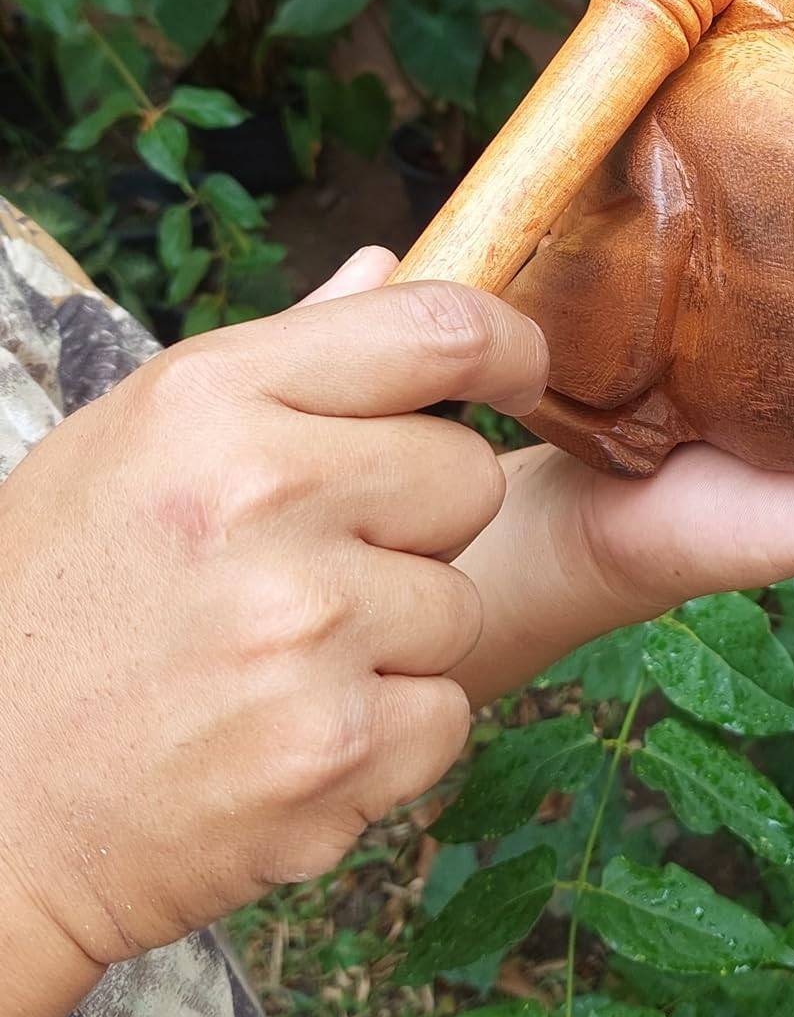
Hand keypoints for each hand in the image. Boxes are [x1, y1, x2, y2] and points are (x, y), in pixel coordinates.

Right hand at [0, 252, 544, 1016]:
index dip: (510, 349)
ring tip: (275, 663)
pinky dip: (388, 735)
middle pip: (472, 475)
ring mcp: (304, 629)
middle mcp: (262, 497)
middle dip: (420, 522)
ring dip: (398, 637)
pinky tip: (285, 738)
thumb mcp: (127, 445)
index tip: (520, 374)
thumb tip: (383, 267)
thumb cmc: (50, 611)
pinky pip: (446, 713)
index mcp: (209, 401)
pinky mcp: (334, 750)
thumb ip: (281, 356)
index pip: (440, 330)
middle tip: (312, 566)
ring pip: (463, 602)